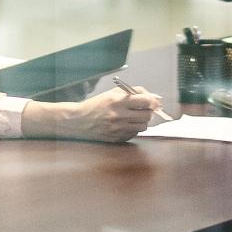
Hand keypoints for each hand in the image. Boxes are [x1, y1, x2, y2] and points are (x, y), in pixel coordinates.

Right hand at [22, 86, 160, 141]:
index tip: (153, 101)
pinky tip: (125, 125)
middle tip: (143, 109)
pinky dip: (133, 129)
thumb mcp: (112, 93)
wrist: (79, 121)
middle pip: (147, 114)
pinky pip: (134, 133)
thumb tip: (153, 97)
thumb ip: (132, 93)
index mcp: (118, 101)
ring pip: (143, 126)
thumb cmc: (96, 105)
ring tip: (133, 117)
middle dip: (147, 111)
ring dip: (141, 121)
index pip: (145, 100)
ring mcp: (119, 128)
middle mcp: (119, 115)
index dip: (152, 100)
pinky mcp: (118, 138)